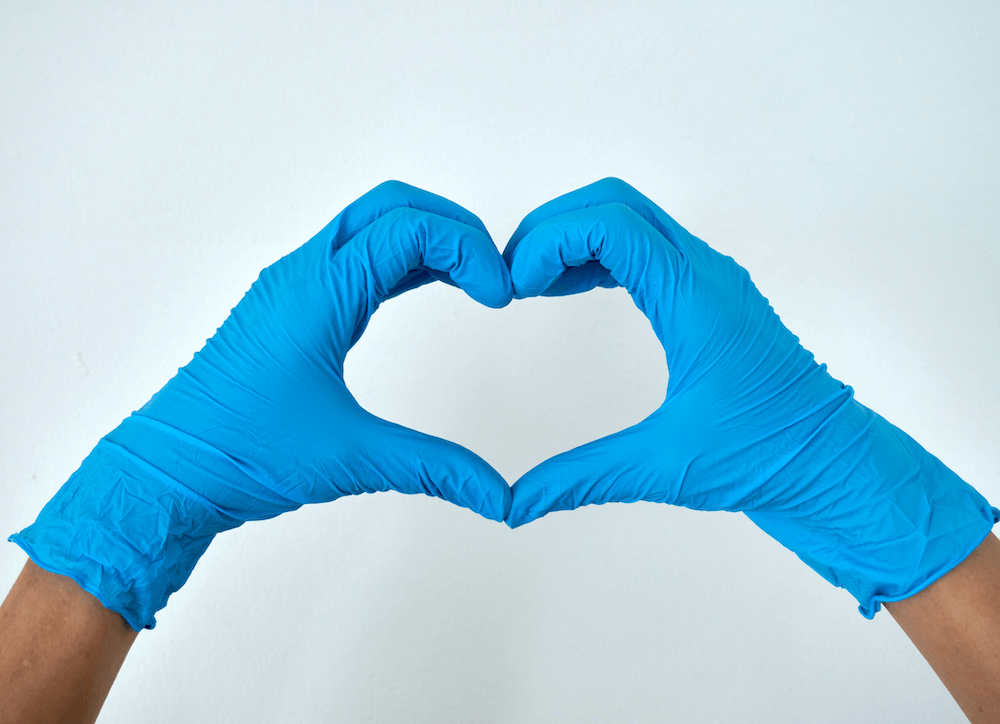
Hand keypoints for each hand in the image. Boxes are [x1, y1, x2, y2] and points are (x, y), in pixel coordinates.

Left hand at [9, 181, 513, 630]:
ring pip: (370, 224)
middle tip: (493, 272)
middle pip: (392, 205)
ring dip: (426, 238)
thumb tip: (498, 495)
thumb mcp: (351, 458)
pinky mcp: (288, 306)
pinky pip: (353, 255)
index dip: (469, 249)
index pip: (409, 229)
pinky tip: (427, 286)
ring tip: (472, 279)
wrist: (168, 471)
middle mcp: (302, 274)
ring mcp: (292, 285)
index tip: (501, 295)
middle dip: (453, 227)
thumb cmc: (239, 453)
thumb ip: (434, 470)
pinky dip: (399, 259)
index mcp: (318, 293)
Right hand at [502, 177, 996, 616]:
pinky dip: (597, 256)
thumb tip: (515, 504)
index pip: (611, 224)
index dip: (549, 241)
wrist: (835, 465)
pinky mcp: (709, 296)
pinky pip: (644, 248)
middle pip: (615, 202)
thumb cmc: (770, 458)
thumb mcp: (664, 467)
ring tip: (528, 282)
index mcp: (696, 299)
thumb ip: (580, 478)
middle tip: (511, 275)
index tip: (514, 286)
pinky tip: (566, 289)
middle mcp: (705, 274)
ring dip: (574, 237)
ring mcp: (710, 280)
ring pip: (630, 218)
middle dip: (553, 227)